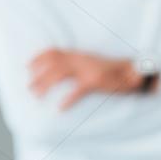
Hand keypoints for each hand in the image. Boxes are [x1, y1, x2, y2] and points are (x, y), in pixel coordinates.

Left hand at [29, 49, 143, 109]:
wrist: (132, 71)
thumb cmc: (112, 70)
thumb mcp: (93, 61)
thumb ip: (78, 63)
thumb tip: (62, 69)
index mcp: (80, 55)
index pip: (55, 51)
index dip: (39, 58)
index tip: (28, 66)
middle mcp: (81, 59)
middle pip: (53, 64)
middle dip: (38, 76)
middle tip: (30, 88)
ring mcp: (88, 70)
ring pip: (59, 74)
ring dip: (46, 85)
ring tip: (38, 96)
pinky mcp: (95, 81)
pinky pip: (77, 91)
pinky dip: (67, 100)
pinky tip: (60, 108)